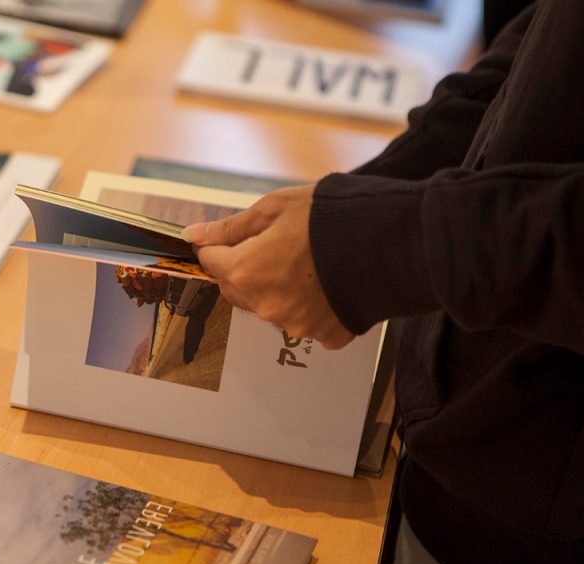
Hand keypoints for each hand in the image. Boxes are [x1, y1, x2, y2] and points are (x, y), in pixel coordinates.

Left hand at [181, 184, 354, 349]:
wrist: (391, 242)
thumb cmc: (331, 218)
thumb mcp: (275, 208)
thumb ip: (230, 227)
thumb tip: (193, 236)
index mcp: (246, 271)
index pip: (210, 261)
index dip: (217, 245)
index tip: (229, 238)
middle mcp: (264, 305)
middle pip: (235, 288)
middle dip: (243, 268)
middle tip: (273, 245)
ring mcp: (293, 324)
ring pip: (266, 306)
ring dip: (274, 288)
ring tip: (305, 263)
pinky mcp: (321, 335)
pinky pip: (302, 321)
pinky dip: (307, 305)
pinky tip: (325, 283)